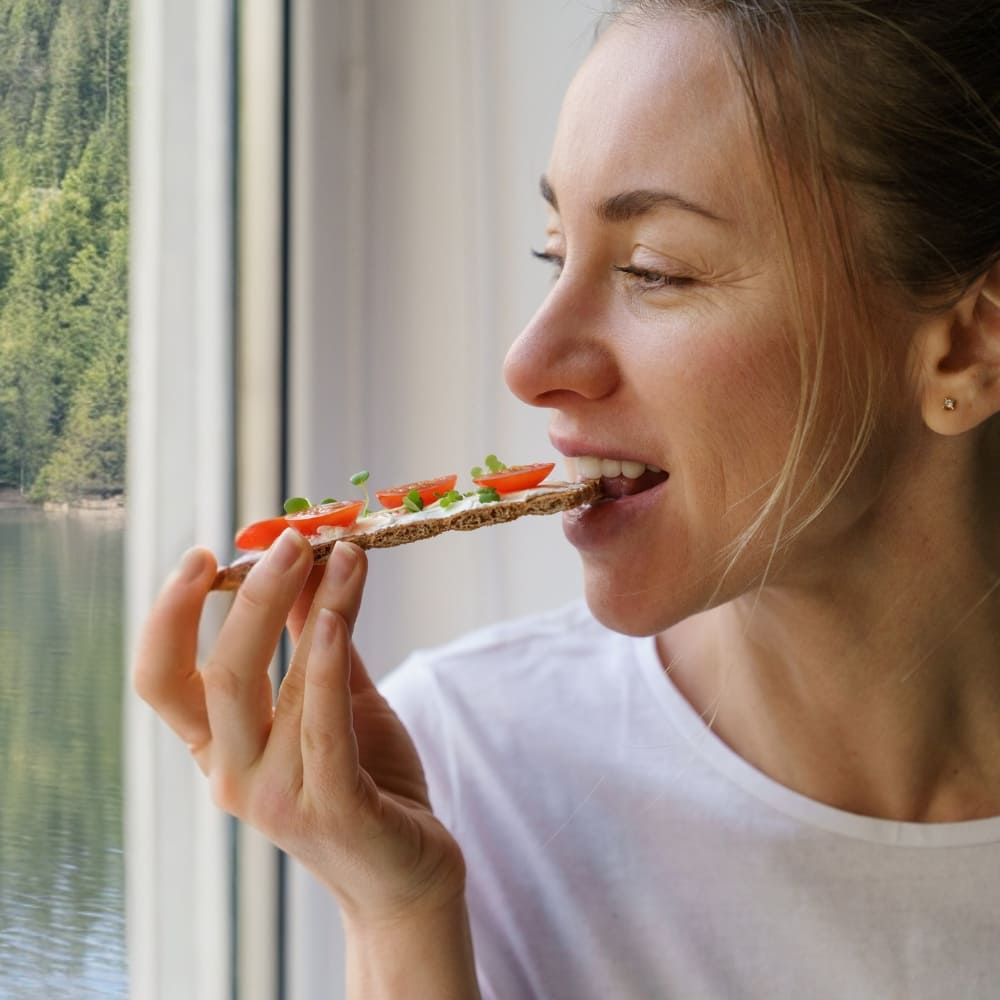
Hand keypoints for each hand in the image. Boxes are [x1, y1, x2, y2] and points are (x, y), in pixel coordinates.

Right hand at [133, 529, 466, 924]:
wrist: (407, 871)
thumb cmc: (366, 778)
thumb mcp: (334, 698)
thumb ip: (315, 635)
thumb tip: (306, 560)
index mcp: (220, 747)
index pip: (162, 678)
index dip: (169, 615)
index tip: (204, 556)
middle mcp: (233, 774)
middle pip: (216, 673)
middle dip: (252, 596)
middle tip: (292, 540)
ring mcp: (276, 798)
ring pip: (274, 686)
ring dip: (311, 608)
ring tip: (341, 554)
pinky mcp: (329, 809)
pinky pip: (322, 726)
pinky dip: (324, 666)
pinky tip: (337, 618)